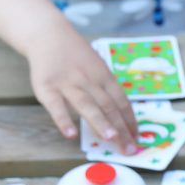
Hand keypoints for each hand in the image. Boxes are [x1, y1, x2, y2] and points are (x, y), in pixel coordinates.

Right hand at [27, 16, 137, 153]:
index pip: (121, 101)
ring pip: (87, 104)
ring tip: (111, 139)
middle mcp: (89, 80)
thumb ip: (106, 88)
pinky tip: (71, 134)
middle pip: (108, 106)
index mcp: (103, 76)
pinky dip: (64, 119)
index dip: (130, 120)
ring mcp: (68, 84)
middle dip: (120, 128)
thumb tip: (121, 113)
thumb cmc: (75, 55)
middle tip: (130, 149)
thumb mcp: (96, 66)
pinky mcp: (47, 87)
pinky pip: (56, 105)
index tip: (136, 138)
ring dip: (100, 122)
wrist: (49, 34)